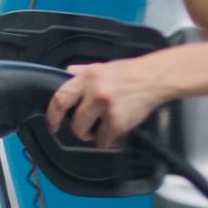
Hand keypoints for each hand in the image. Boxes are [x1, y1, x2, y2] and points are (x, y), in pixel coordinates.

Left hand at [45, 49, 195, 148]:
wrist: (155, 77)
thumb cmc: (130, 72)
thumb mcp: (103, 66)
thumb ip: (83, 72)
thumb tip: (67, 73)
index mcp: (87, 77)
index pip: (61, 98)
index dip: (53, 115)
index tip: (53, 124)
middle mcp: (94, 91)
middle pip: (75, 122)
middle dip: (79, 130)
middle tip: (86, 130)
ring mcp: (107, 107)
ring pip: (88, 134)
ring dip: (94, 136)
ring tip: (103, 129)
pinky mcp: (119, 121)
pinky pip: (105, 141)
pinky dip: (109, 141)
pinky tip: (116, 132)